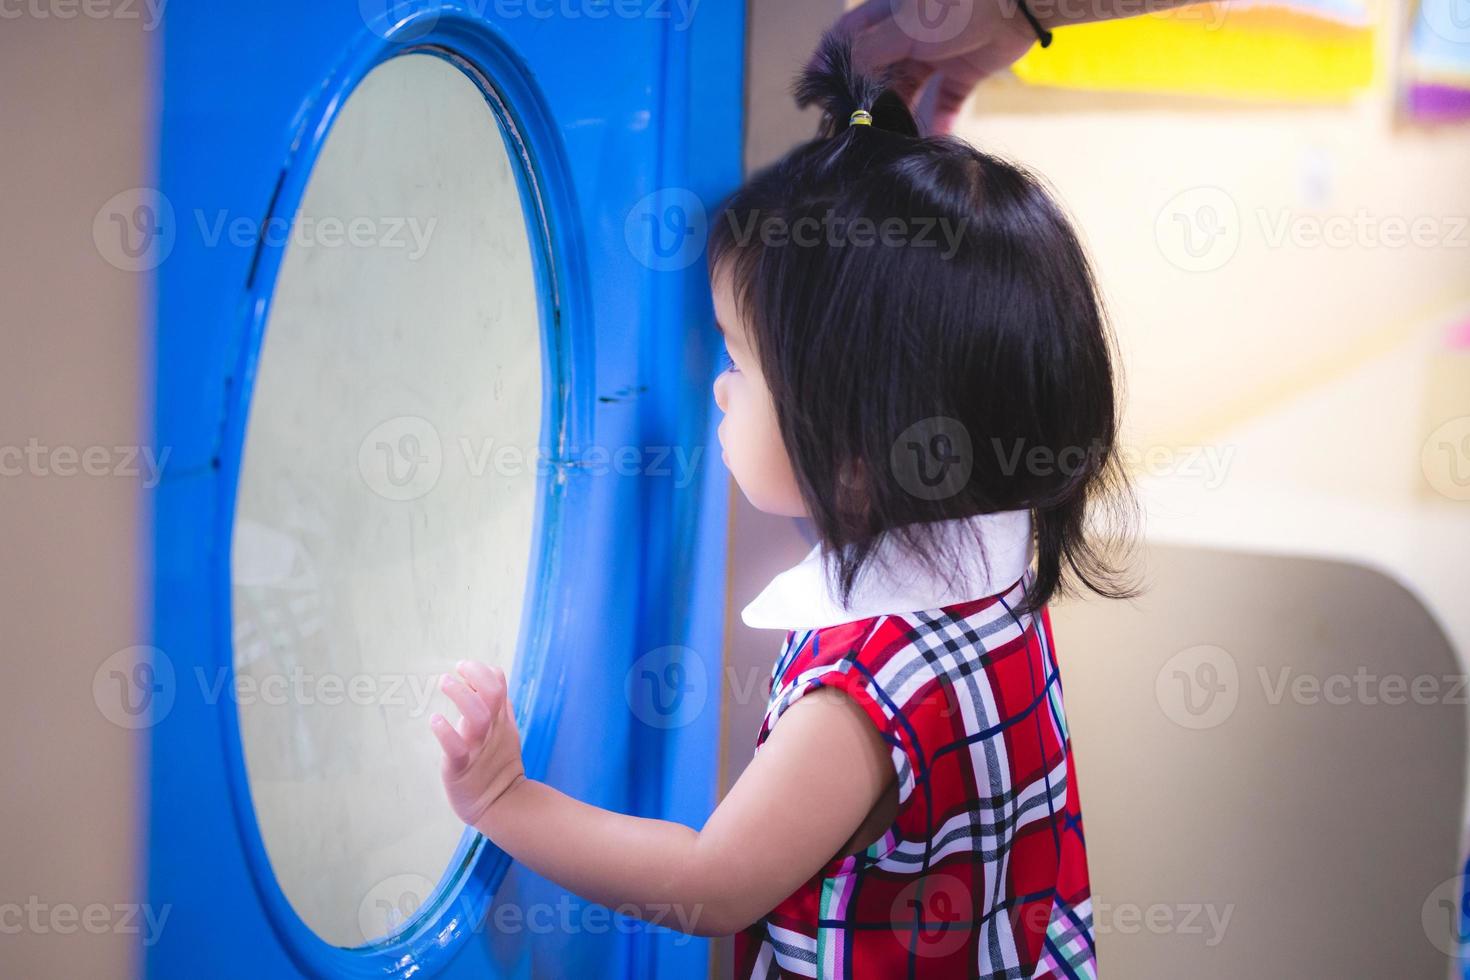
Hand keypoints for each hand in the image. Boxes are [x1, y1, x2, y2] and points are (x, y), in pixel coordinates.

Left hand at [430, 660, 525, 830]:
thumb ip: (501, 706)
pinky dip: (446, 732)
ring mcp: (477, 748)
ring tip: (445, 682)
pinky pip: (456, 749)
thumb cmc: (497, 765)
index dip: (483, 671)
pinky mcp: (461, 768)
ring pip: (477, 716)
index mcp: (500, 720)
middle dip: (476, 676)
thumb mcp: (505, 731)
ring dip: (461, 695)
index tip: (466, 668)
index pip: (498, 685)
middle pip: (492, 695)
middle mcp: (491, 730)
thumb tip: (496, 678)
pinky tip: (435, 719)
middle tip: (458, 668)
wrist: (501, 804)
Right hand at [822, 0, 1040, 133]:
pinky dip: (939, 123)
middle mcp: (909, 34)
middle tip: (853, 131)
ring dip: (900, 116)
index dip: (828, 65)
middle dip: (866, 101)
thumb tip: (842, 75)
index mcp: (888, 13)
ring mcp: (937, 53)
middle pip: (878, 73)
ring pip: (909, 92)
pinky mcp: (964, 70)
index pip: (848, 39)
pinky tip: (932, 144)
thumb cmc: (957, 2)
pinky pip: (946, 102)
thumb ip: (870, 51)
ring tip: (890, 142)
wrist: (1018, 2)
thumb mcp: (905, 26)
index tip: (815, 96)